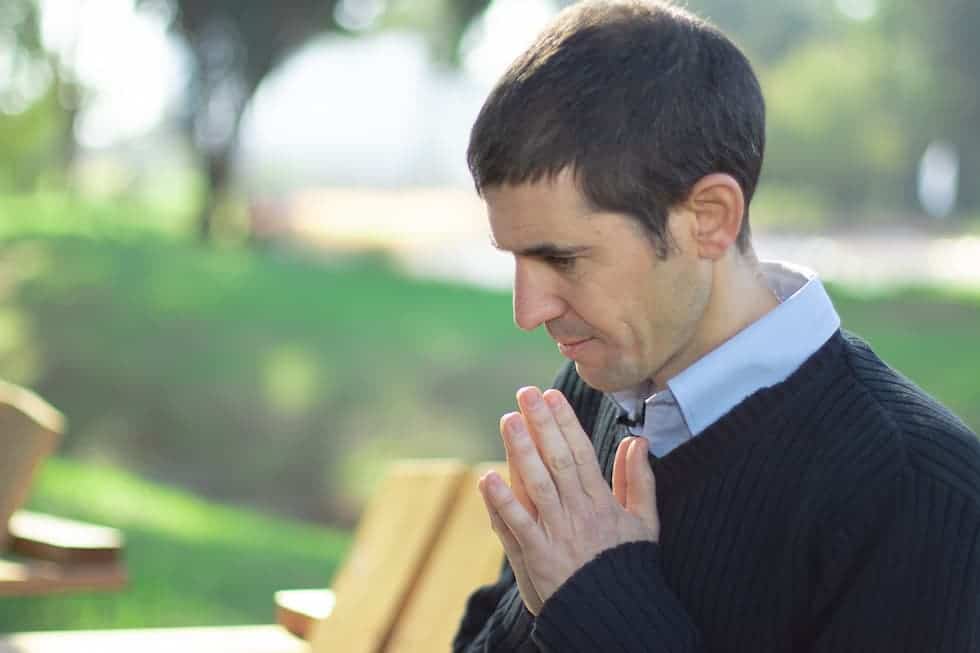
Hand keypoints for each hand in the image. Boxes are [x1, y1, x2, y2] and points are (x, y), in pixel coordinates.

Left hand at [478, 386, 659, 614]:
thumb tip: (638, 441)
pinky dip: (502, 502)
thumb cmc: (626, 565)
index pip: (581, 452)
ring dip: (521, 451)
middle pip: (557, 460)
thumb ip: (638, 480)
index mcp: (601, 501)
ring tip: (508, 419)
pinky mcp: (537, 556)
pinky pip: (517, 526)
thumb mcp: (643, 522)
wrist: (613, 615)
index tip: (552, 396)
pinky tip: (486, 479)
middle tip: (526, 393)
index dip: (565, 422)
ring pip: (537, 485)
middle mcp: (578, 512)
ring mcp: (556, 533)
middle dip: (541, 424)